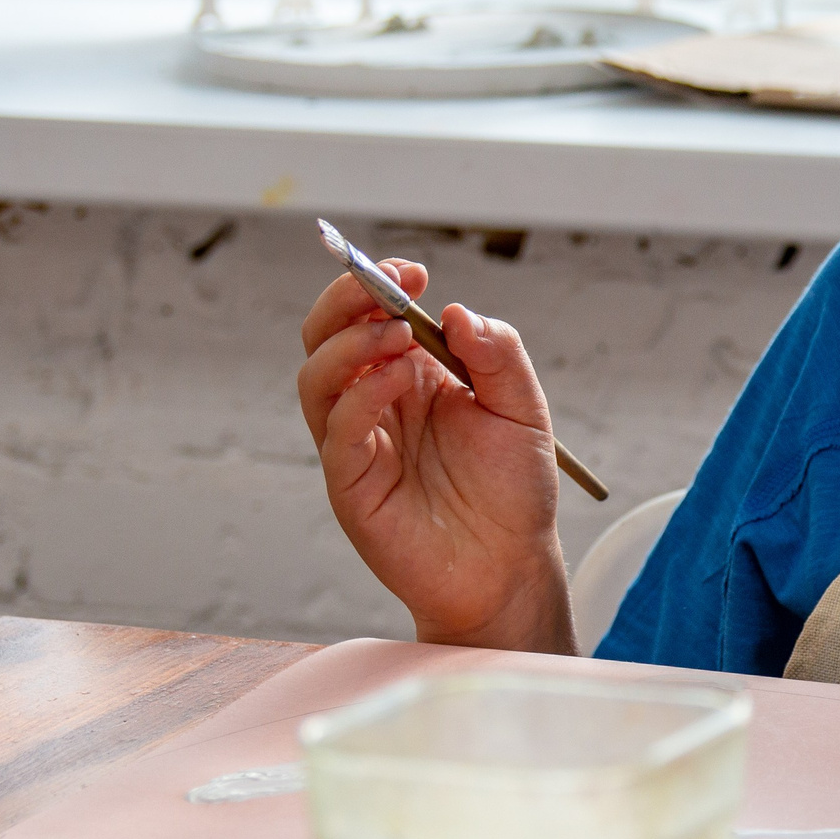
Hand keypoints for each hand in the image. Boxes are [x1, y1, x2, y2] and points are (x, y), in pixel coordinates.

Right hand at [297, 262, 570, 650]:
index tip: (412, 271)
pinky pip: (336, 432)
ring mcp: (358, 445)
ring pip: (316, 380)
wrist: (512, 566)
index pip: (369, 319)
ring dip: (350, 345)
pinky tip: (399, 379)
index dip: (379, 286)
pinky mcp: (352, 487)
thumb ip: (498, 355)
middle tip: (386, 287)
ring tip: (396, 334)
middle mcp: (376, 406)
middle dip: (346, 302)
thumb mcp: (523, 409)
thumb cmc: (514, 491)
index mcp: (411, 379)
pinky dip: (361, 396)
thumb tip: (457, 311)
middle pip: (325, 339)